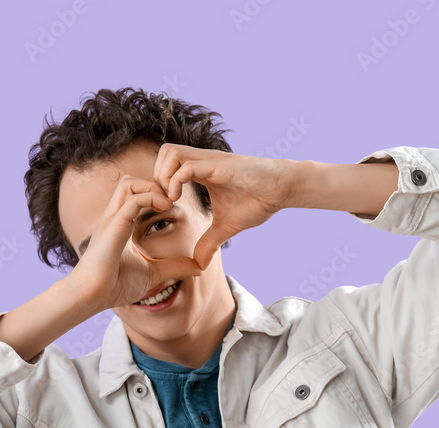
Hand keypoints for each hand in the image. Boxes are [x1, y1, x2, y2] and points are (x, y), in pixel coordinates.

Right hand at [66, 175, 202, 310]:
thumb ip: (174, 267)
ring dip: (152, 187)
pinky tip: (165, 208)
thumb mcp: (153, 274)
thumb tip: (200, 269)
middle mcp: (115, 217)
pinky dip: (151, 197)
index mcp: (122, 225)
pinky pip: (133, 199)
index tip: (175, 205)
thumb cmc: (114, 286)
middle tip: (173, 200)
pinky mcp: (113, 226)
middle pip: (131, 181)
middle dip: (155, 184)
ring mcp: (112, 220)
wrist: (90, 298)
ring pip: (129, 183)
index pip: (137, 194)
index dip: (157, 193)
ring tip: (169, 203)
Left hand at [152, 143, 300, 269]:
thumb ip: (210, 242)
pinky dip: (175, 182)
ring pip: (169, 152)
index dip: (159, 184)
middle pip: (163, 152)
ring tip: (170, 199)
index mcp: (201, 170)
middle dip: (156, 177)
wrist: (283, 190)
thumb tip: (200, 264)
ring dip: (163, 176)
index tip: (163, 207)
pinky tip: (178, 199)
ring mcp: (209, 160)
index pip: (167, 165)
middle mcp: (202, 161)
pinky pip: (186, 166)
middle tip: (163, 201)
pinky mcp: (218, 165)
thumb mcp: (227, 227)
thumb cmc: (258, 201)